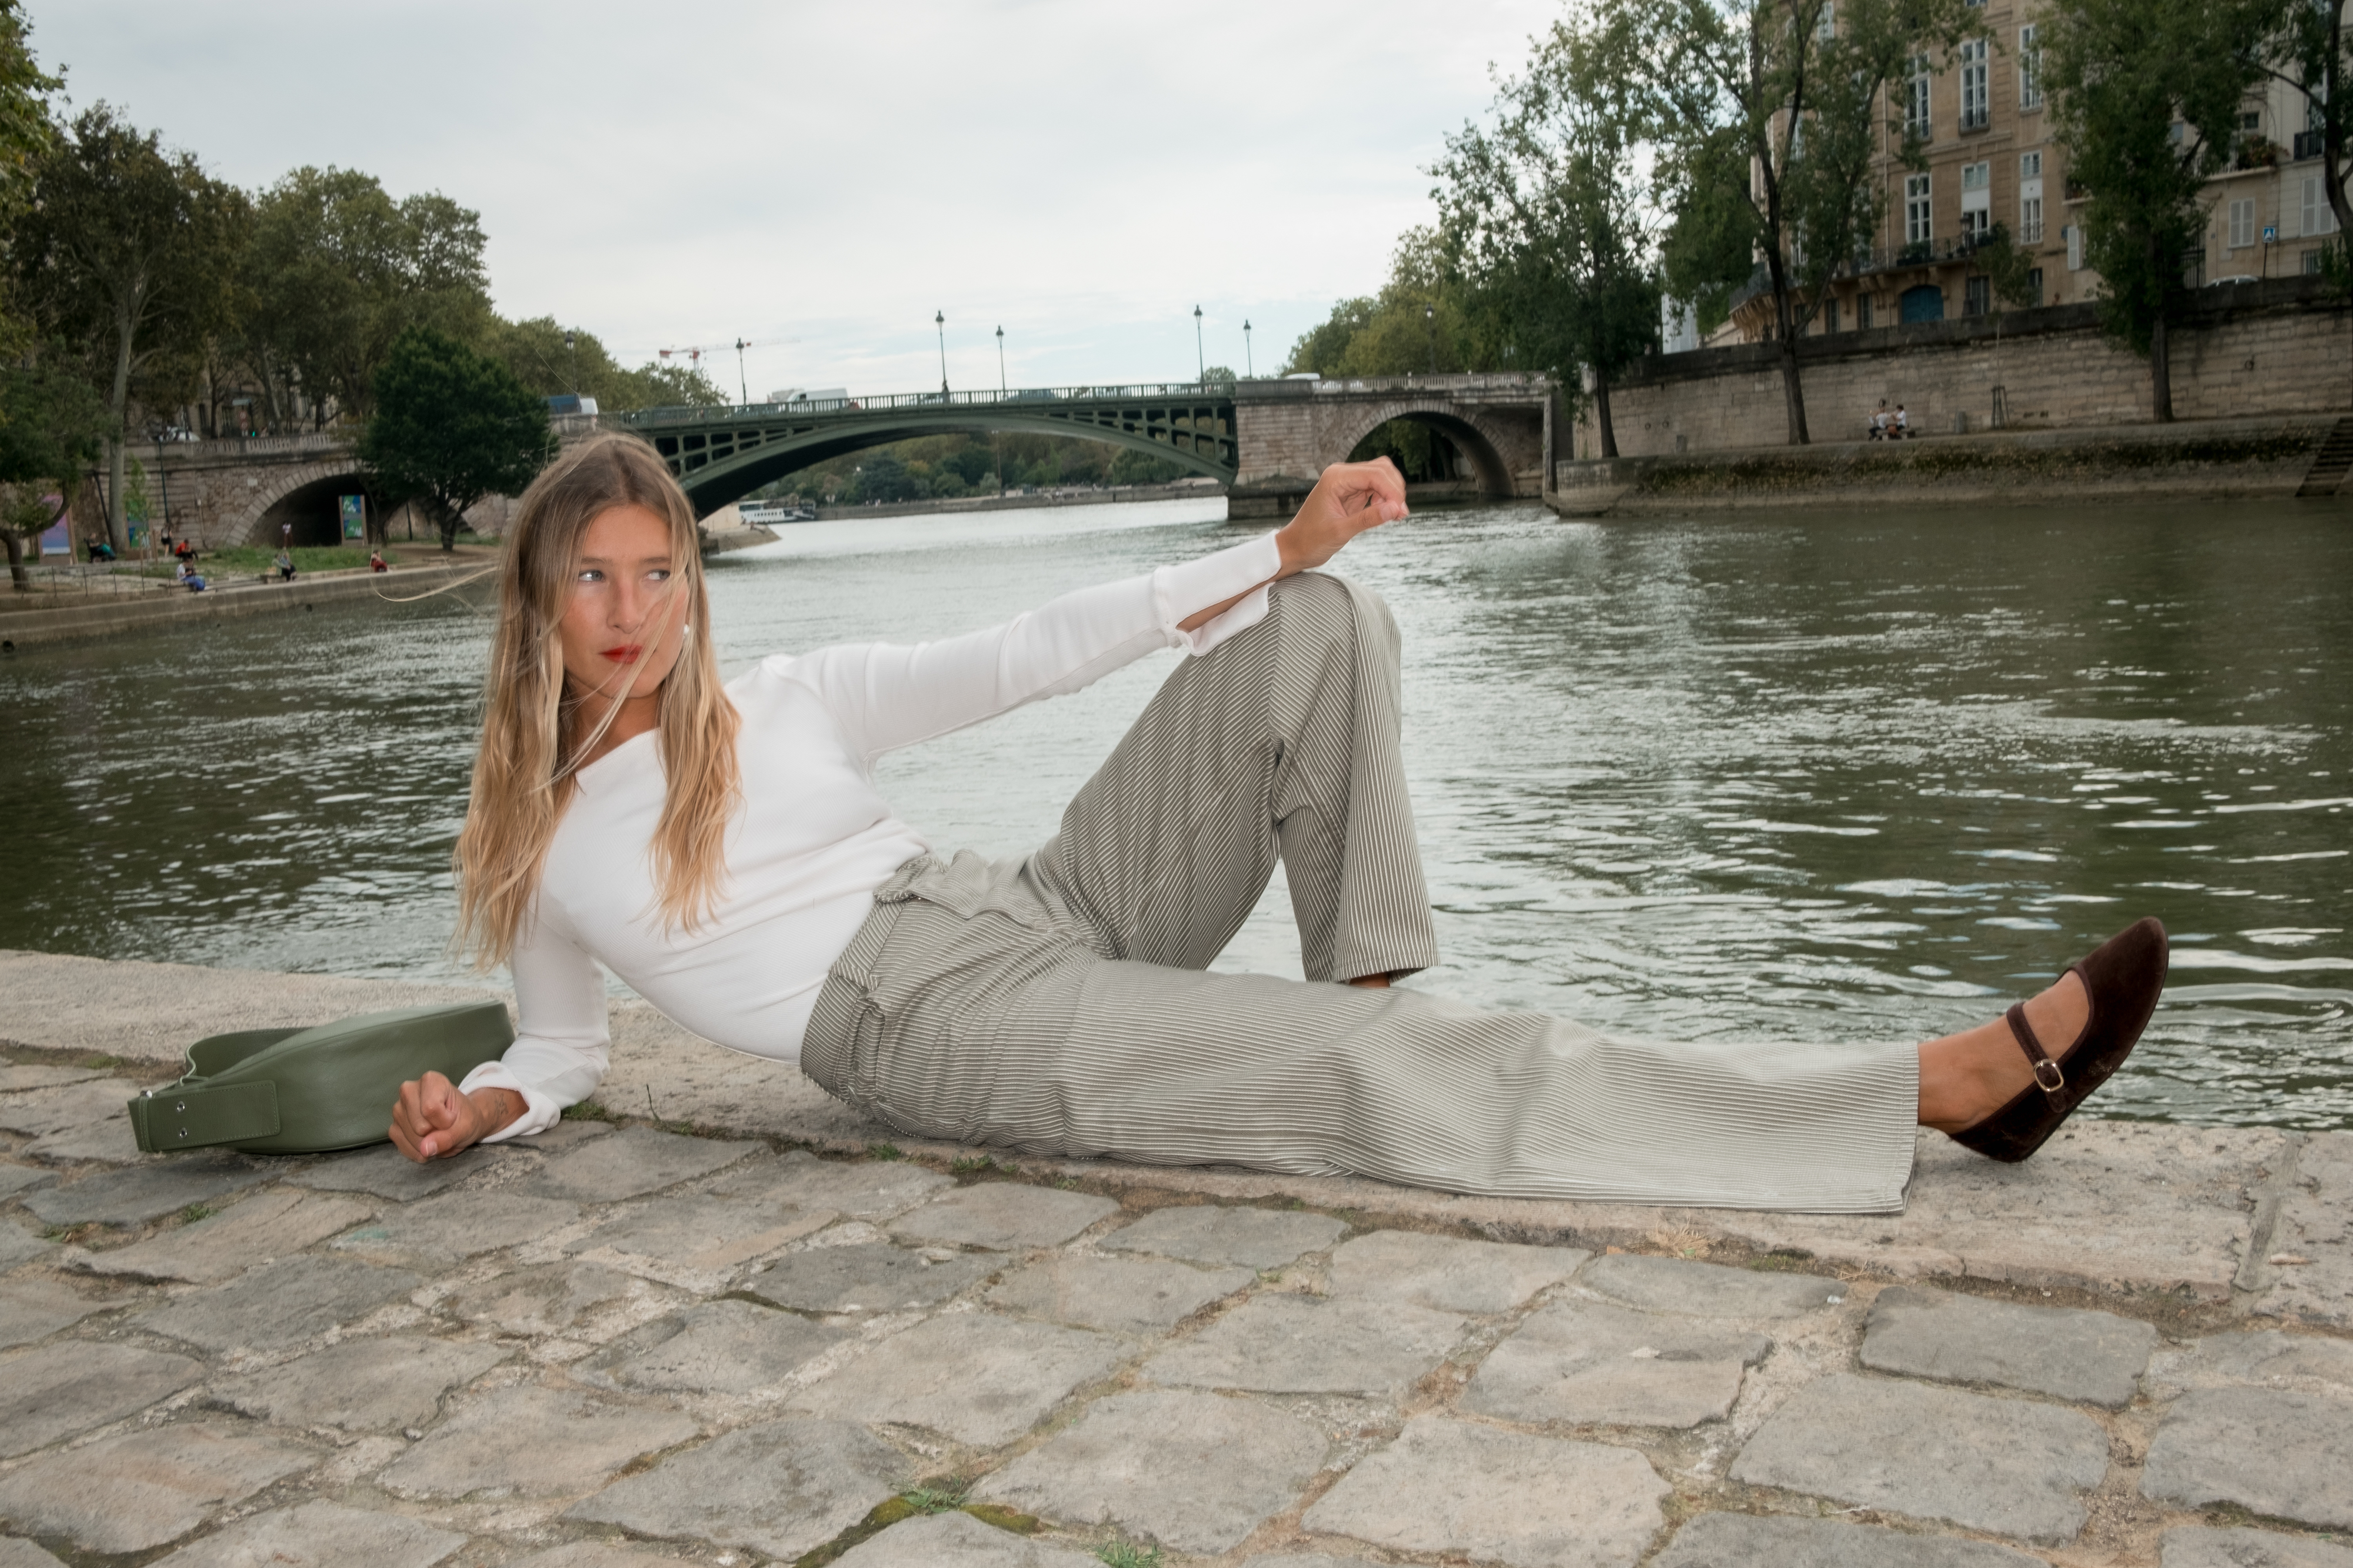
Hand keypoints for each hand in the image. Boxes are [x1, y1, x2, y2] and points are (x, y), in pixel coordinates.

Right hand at [390, 1071, 514, 1161]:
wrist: (460, 1122)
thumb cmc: (465, 1118)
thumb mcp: (466, 1127)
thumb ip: (448, 1138)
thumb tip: (425, 1149)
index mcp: (431, 1080)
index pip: (431, 1109)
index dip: (446, 1122)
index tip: (453, 1117)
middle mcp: (409, 1090)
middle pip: (419, 1126)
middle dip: (436, 1134)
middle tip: (445, 1127)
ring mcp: (398, 1109)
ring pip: (411, 1138)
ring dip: (428, 1145)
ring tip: (437, 1133)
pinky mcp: (393, 1127)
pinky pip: (403, 1146)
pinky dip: (418, 1151)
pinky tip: (427, 1142)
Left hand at [1275, 458, 1409, 577]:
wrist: (1295, 547)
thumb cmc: (1310, 540)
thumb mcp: (1340, 531)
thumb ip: (1368, 519)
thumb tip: (1395, 509)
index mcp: (1335, 477)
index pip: (1374, 474)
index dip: (1392, 491)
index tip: (1400, 511)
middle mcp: (1342, 474)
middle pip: (1381, 469)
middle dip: (1395, 490)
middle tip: (1400, 514)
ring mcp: (1348, 482)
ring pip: (1381, 476)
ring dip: (1392, 493)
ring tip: (1396, 515)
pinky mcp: (1352, 492)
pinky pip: (1376, 488)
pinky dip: (1386, 498)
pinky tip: (1388, 513)